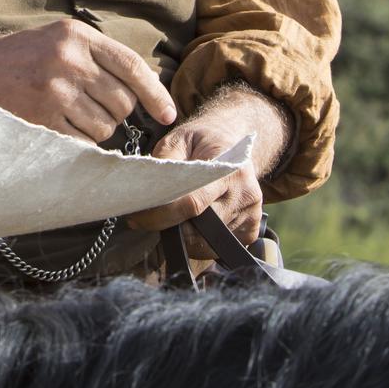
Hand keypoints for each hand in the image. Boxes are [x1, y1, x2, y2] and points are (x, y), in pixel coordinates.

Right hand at [0, 19, 176, 141]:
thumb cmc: (16, 59)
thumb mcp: (56, 40)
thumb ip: (95, 55)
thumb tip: (144, 85)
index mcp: (75, 34)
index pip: (131, 65)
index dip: (155, 93)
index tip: (168, 114)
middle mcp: (68, 59)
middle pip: (122, 101)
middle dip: (115, 113)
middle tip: (92, 109)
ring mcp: (54, 89)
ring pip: (105, 126)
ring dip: (95, 130)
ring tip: (69, 116)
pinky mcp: (41, 117)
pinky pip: (82, 142)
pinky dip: (78, 143)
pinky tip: (58, 129)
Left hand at [127, 113, 264, 254]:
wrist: (233, 141)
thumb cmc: (203, 139)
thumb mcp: (179, 139)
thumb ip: (164, 162)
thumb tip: (146, 190)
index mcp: (230, 169)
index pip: (192, 203)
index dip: (161, 214)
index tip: (137, 217)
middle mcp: (245, 194)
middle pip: (198, 228)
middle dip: (168, 226)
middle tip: (149, 216)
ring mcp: (251, 215)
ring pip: (205, 243)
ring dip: (182, 236)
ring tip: (171, 216)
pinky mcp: (251, 230)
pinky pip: (216, 248)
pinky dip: (198, 240)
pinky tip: (192, 222)